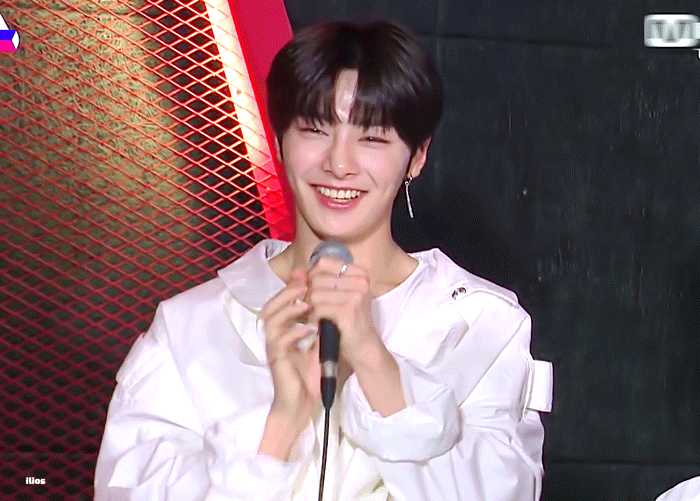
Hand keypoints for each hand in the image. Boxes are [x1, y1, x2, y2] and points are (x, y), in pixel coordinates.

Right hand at [260, 269, 319, 435]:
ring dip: (289, 309)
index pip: (280, 302)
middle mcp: (274, 336)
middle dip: (287, 292)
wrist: (302, 402)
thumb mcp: (317, 344)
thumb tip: (334, 304)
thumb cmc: (308, 373)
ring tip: (307, 303)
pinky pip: (280, 343)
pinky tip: (308, 329)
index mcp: (282, 330)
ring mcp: (273, 348)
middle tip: (304, 283)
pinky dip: (293, 333)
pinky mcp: (276, 361)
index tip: (306, 275)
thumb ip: (320, 325)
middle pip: (270, 306)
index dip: (290, 287)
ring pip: (271, 321)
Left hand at [306, 257, 382, 370]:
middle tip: (313, 309)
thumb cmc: (349, 321)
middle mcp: (360, 281)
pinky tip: (318, 324)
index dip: (312, 276)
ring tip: (316, 317)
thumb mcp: (336, 296)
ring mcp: (355, 295)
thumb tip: (295, 272)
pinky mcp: (348, 310)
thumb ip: (316, 281)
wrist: (363, 347)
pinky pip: (318, 307)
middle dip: (309, 295)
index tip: (314, 290)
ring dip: (310, 308)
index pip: (324, 263)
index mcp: (359, 273)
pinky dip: (313, 317)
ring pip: (315, 293)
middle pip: (317, 278)